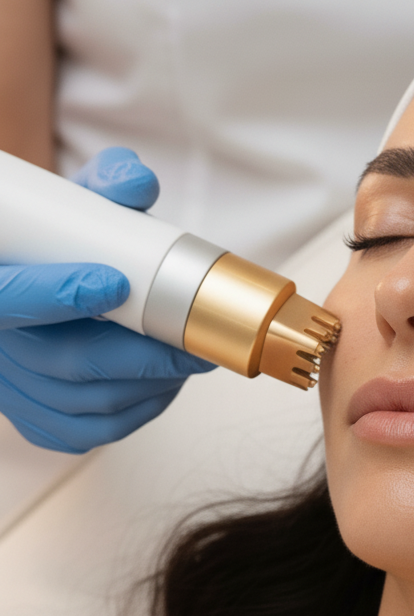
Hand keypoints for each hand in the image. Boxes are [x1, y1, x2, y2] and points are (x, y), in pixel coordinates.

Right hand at [0, 148, 213, 453]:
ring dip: (148, 386)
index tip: (113, 283)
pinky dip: (136, 412)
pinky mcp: (34, 420)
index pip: (3, 299)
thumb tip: (138, 183)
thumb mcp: (80, 203)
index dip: (53, 296)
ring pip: (82, 403)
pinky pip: (88, 432)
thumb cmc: (64, 243)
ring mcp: (9, 389)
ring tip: (191, 360)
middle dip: (139, 357)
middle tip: (194, 345)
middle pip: (60, 363)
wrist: (40, 280)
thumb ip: (108, 186)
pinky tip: (165, 386)